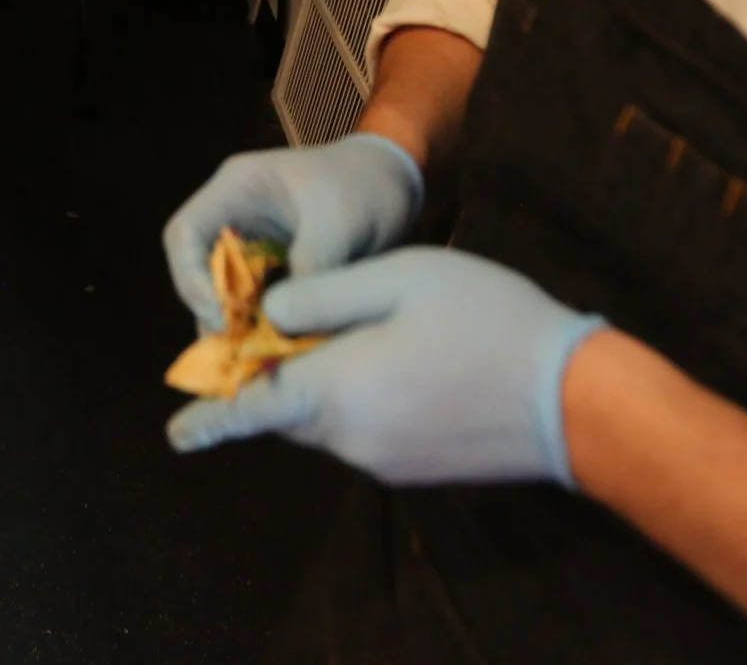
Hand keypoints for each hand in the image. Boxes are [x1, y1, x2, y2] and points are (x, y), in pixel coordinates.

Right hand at [162, 133, 423, 332]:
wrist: (395, 180)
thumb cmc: (364, 185)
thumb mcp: (341, 221)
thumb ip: (312, 266)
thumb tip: (287, 322)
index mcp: (237, 189)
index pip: (185, 234)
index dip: (191, 279)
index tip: (220, 318)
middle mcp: (234, 217)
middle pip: (197, 270)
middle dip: (213, 313)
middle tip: (238, 352)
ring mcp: (251, 244)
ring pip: (223, 293)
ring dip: (236, 327)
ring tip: (257, 360)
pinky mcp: (272, 268)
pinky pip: (252, 303)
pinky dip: (260, 327)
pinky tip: (278, 353)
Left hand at [166, 246, 607, 487]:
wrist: (573, 399)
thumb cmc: (488, 320)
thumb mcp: (400, 279)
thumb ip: (324, 297)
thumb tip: (270, 316)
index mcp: (337, 389)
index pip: (253, 406)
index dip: (210, 415)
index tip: (174, 431)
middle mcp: (351, 437)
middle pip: (289, 409)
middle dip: (277, 379)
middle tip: (276, 338)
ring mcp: (384, 460)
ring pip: (328, 420)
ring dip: (322, 386)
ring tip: (350, 337)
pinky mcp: (415, 468)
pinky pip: (364, 433)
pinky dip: (358, 402)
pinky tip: (397, 364)